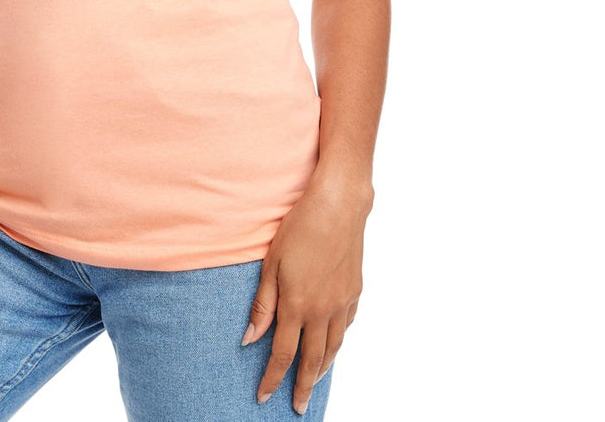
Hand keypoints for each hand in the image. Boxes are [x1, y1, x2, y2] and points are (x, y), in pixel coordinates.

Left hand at [242, 178, 371, 413]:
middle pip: (312, 360)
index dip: (272, 378)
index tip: (264, 397)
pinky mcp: (355, 291)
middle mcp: (322, 310)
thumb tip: (249, 339)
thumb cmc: (299, 227)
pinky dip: (338, 341)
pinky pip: (346, 326)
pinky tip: (333, 344)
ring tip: (314, 383)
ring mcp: (342, 302)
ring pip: (333, 347)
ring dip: (323, 369)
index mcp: (297, 304)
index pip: (282, 354)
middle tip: (298, 407)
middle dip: (303, 386)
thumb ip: (262, 304)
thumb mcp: (271, 263)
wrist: (339, 205)